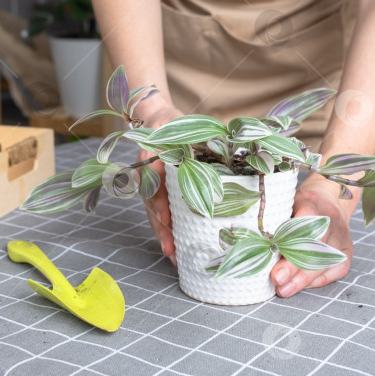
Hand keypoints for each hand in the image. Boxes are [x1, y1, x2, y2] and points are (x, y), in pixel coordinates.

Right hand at [135, 96, 182, 265]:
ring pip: (153, 212)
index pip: (153, 179)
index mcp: (153, 154)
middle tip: (171, 248)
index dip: (159, 200)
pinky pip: (158, 211)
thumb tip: (227, 147)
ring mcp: (149, 183)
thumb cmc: (173, 123)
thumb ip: (197, 137)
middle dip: (161, 227)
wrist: (156, 119)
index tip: (167, 217)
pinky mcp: (156, 191)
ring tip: (173, 255)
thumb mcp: (182, 125)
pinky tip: (173, 246)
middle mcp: (147, 172)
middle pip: (151, 203)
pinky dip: (164, 228)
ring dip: (162, 233)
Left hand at [270, 178, 358, 296]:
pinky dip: (316, 281)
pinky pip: (334, 270)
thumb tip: (256, 245)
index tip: (275, 264)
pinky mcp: (347, 251)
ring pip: (324, 262)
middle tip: (278, 281)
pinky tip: (300, 286)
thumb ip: (275, 220)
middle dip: (295, 268)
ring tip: (284, 289)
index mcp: (312, 204)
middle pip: (314, 248)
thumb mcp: (286, 203)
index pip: (302, 227)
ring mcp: (342, 237)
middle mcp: (331, 221)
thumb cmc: (300, 203)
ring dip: (303, 279)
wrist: (329, 200)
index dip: (288, 247)